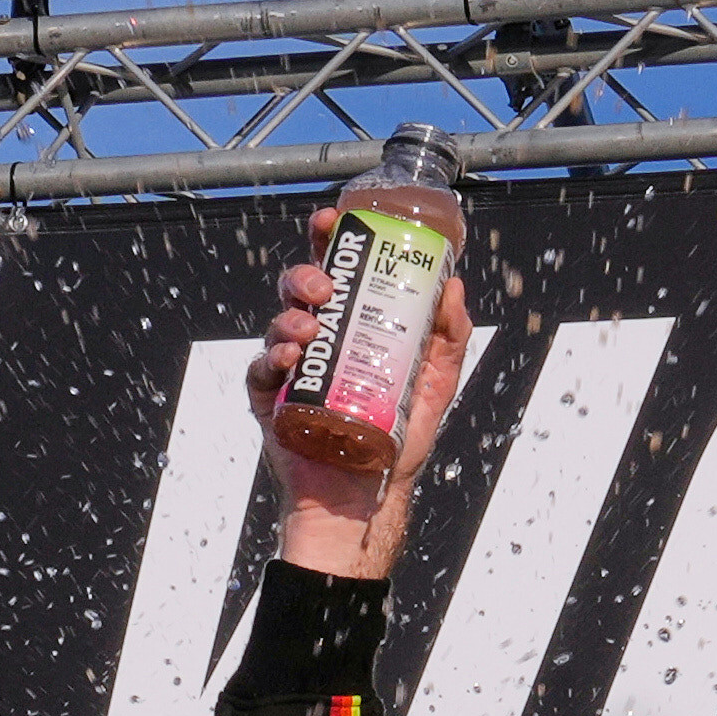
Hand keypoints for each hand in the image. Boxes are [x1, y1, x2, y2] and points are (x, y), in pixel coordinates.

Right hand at [248, 213, 472, 574]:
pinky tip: (289, 358)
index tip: (335, 221)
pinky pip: (261, 368)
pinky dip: (272, 357)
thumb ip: (449, 338)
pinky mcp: (270, 398)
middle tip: (326, 288)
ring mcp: (291, 367)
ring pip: (280, 321)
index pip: (338, 271)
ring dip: (292, 314)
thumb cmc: (395, 438)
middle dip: (307, 275)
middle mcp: (318, 339)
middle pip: (300, 288)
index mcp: (352, 325)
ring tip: (311, 327)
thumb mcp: (434, 384)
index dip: (331, 240)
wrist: (367, 494)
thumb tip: (455, 288)